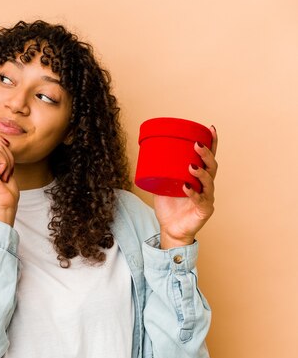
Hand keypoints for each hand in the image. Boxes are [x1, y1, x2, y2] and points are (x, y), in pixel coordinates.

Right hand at [0, 134, 18, 224]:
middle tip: (6, 170)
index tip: (6, 154)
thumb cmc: (6, 193)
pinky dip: (5, 163)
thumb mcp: (4, 168)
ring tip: (4, 175)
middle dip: (7, 153)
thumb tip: (5, 141)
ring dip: (8, 160)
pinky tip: (2, 176)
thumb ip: (1, 155)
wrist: (3, 206)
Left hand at [153, 125, 218, 248]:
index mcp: (199, 177)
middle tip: (197, 145)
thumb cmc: (169, 207)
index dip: (212, 143)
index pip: (208, 158)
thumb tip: (146, 155)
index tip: (210, 128)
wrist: (170, 229)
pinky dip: (193, 193)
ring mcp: (207, 198)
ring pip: (209, 182)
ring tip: (191, 166)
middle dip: (206, 154)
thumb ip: (159, 172)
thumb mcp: (162, 184)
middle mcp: (207, 186)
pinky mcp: (204, 210)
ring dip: (201, 173)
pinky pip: (200, 200)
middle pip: (212, 166)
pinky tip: (186, 187)